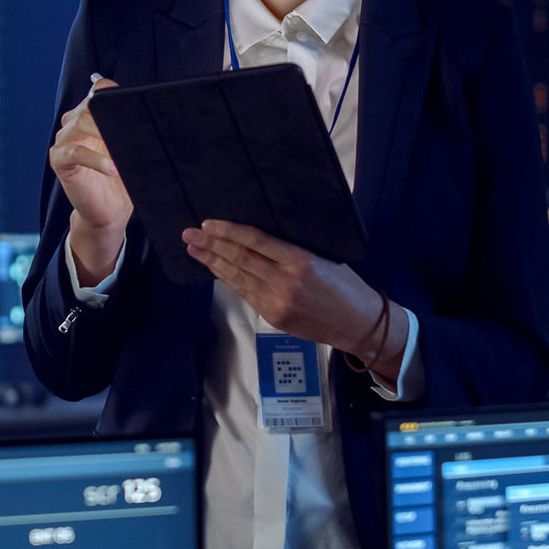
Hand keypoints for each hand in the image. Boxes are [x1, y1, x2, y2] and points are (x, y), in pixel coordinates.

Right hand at [49, 76, 132, 278]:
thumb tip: (154, 123)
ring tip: (121, 151)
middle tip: (132, 130)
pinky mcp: (59, 160)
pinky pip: (74, 153)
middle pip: (89, 105)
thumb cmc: (121, 182)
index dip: (112, 92)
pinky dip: (95, 160)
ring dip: (103, 133)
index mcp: (92, 117)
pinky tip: (111, 169)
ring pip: (80, 122)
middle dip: (110, 115)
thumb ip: (135, 135)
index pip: (98, 91)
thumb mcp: (132, 154)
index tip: (132, 102)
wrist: (109, 212)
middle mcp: (75, 124)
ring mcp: (65, 141)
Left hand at [182, 220, 394, 365]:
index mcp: (299, 260)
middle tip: (189, 234)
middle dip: (211, 246)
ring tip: (194, 250)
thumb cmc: (346, 285)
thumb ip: (291, 251)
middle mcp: (284, 281)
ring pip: (237, 277)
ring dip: (213, 263)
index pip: (255, 241)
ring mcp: (276, 301)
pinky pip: (245, 293)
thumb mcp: (324, 258)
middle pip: (239, 258)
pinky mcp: (272, 316)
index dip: (228, 232)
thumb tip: (258, 238)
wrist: (359, 324)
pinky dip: (229, 279)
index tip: (208, 224)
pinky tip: (216, 269)